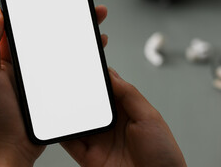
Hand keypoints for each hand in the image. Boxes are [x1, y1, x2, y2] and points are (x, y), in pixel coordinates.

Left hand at [0, 0, 108, 165]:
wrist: (13, 146)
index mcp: (3, 54)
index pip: (9, 17)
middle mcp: (21, 59)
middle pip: (40, 26)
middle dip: (56, 8)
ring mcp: (38, 70)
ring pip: (58, 42)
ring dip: (74, 28)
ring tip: (92, 18)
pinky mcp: (51, 83)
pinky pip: (67, 61)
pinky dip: (80, 51)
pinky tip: (91, 46)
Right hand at [61, 69, 186, 166]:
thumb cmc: (163, 156)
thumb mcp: (150, 117)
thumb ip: (129, 94)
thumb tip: (111, 75)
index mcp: (127, 110)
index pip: (107, 88)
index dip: (97, 77)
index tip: (86, 64)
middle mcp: (111, 124)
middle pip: (89, 103)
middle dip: (78, 92)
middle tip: (68, 79)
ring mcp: (98, 140)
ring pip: (77, 120)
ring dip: (67, 110)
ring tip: (59, 97)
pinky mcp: (87, 156)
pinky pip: (69, 142)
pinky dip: (61, 133)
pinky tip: (56, 122)